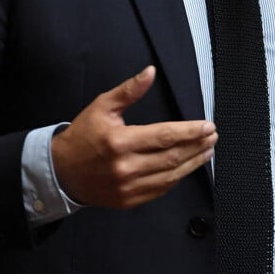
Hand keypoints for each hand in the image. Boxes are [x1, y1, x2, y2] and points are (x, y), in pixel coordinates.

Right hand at [51, 65, 216, 208]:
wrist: (62, 172)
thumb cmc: (83, 136)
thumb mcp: (103, 106)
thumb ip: (129, 90)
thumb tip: (150, 72)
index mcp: (119, 142)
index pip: (164, 136)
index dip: (189, 132)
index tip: (207, 126)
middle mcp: (125, 167)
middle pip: (172, 157)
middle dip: (197, 146)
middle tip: (212, 136)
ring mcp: (128, 187)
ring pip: (170, 176)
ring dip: (193, 163)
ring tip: (207, 150)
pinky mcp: (129, 200)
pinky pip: (160, 189)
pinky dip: (177, 177)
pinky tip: (187, 166)